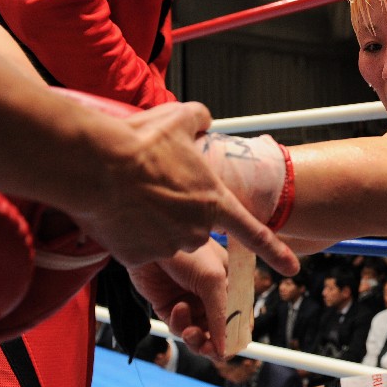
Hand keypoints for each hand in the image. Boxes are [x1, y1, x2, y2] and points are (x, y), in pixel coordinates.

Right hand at [69, 100, 298, 275]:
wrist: (95, 164)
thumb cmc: (140, 142)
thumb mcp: (180, 118)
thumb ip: (201, 120)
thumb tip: (204, 120)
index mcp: (214, 201)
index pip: (253, 232)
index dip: (275, 251)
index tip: (292, 269)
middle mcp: (196, 229)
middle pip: (196, 225)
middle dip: (180, 209)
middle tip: (155, 184)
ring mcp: (167, 247)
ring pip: (166, 236)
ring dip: (154, 220)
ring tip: (133, 192)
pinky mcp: (137, 257)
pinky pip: (138, 246)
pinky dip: (130, 233)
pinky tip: (118, 210)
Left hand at [127, 240, 227, 357]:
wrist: (148, 240)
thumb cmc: (186, 251)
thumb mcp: (212, 280)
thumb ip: (221, 314)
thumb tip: (226, 348)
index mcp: (230, 285)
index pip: (241, 316)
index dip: (238, 334)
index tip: (232, 345)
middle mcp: (213, 296)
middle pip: (220, 332)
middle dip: (215, 343)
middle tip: (209, 349)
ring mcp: (192, 302)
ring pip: (199, 335)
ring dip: (196, 338)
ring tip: (190, 332)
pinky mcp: (170, 308)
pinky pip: (179, 328)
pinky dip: (180, 324)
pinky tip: (178, 308)